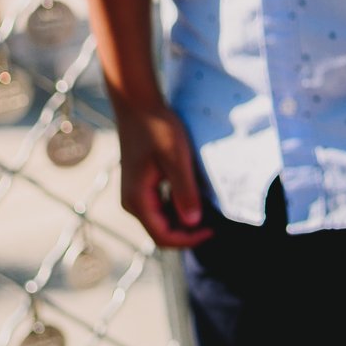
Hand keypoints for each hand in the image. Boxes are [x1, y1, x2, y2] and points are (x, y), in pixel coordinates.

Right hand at [113, 98, 210, 247]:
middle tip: (214, 223)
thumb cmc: (158, 129)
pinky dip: (176, 209)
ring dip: (182, 221)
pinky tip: (194, 199)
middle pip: (160, 232)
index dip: (189, 239)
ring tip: (208, 212)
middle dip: (187, 233)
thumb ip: (184, 192)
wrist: (138, 106)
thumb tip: (193, 222)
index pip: (162, 236)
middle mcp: (132, 202)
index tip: (213, 230)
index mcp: (138, 200)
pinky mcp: (140, 186)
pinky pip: (159, 207)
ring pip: (160, 221)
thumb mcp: (176, 159)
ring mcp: (134, 194)